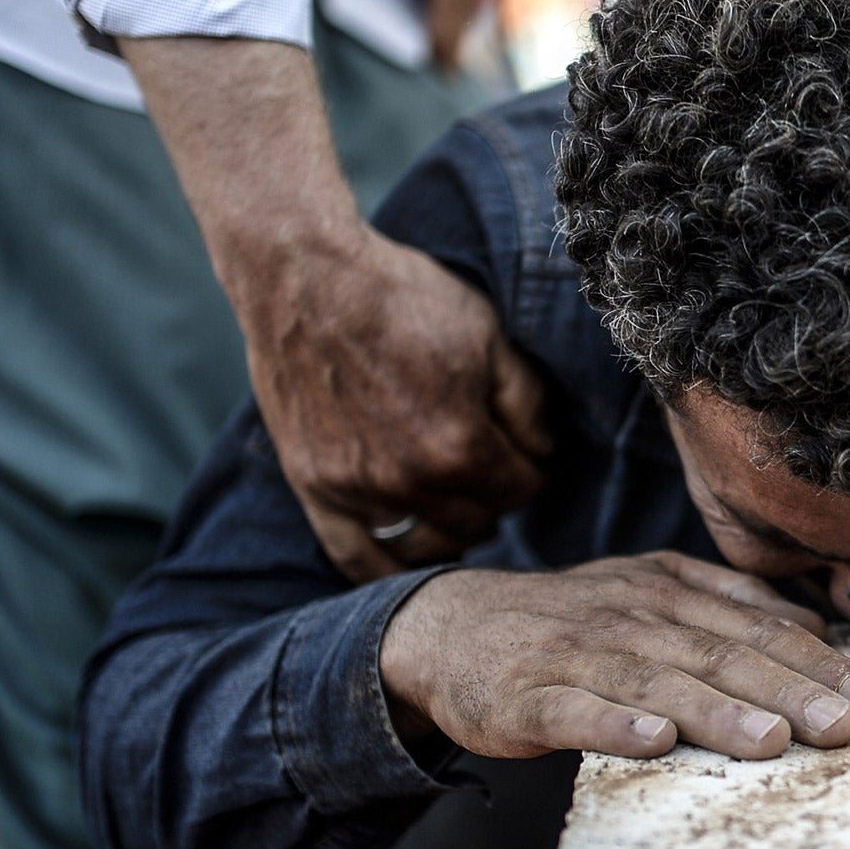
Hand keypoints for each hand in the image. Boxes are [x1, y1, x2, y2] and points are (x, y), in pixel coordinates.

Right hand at [248, 226, 550, 581]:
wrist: (308, 278)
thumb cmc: (403, 298)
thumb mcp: (491, 337)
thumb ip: (526, 404)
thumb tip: (541, 453)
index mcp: (460, 447)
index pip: (521, 490)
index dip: (531, 469)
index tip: (524, 452)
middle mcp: (408, 481)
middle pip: (477, 522)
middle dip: (493, 498)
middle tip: (489, 470)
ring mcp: (356, 490)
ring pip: (424, 546)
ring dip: (450, 531)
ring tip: (455, 505)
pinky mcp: (314, 486)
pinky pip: (352, 556)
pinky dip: (383, 569)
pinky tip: (404, 556)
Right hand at [379, 553, 849, 759]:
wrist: (449, 627)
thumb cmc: (570, 621)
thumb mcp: (650, 592)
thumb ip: (730, 604)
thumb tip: (814, 625)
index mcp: (669, 592)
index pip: (758, 629)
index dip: (818, 663)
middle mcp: (632, 617)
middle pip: (721, 654)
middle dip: (790, 690)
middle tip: (846, 724)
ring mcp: (578, 655)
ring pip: (659, 682)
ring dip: (719, 712)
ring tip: (775, 742)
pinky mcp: (527, 696)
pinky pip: (577, 710)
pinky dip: (616, 725)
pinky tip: (655, 742)